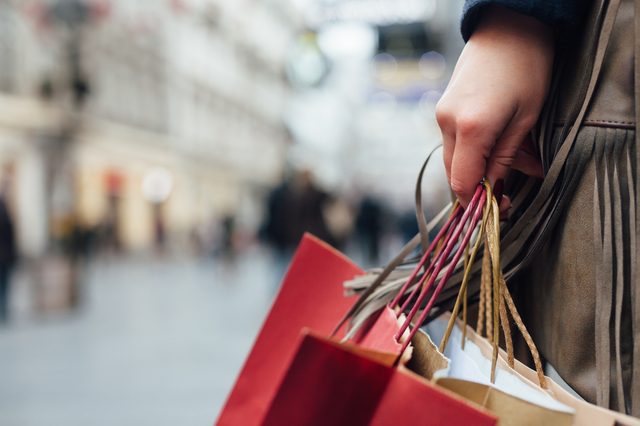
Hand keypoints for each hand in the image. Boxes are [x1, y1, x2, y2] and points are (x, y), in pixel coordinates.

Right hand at [435, 6, 553, 206]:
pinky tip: (495, 146)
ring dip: (476, 169)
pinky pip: (453, 142)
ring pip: (453, 160)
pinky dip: (471, 152)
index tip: (499, 208)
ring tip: (511, 163)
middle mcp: (448, 123)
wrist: (507, 27)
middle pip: (453, 175)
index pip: (462, 182)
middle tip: (507, 194)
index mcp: (472, 128)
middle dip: (478, 188)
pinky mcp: (443, 109)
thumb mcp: (527, 118)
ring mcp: (441, 115)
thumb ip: (507, 158)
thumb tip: (497, 189)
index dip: (477, 202)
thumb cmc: (526, 67)